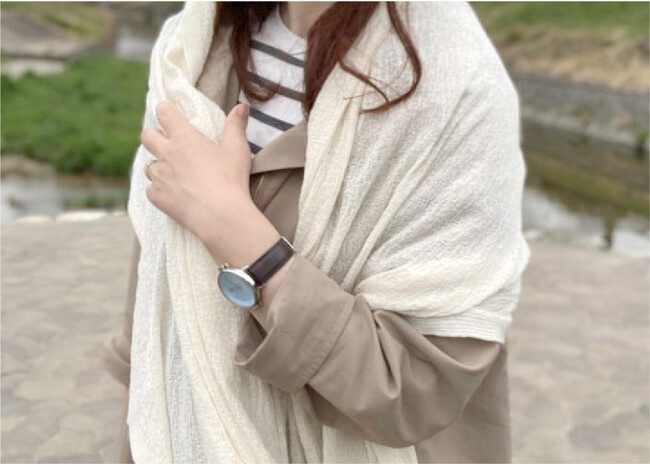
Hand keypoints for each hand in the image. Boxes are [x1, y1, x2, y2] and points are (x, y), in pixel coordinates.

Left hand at [140, 101, 252, 237]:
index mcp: (184, 137)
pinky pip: (151, 189)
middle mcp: (166, 153)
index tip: (167, 111)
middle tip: (165, 142)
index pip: (165, 113)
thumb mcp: (237, 149)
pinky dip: (160, 190)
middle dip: (153, 136)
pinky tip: (173, 194)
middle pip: (147, 136)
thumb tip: (241, 106)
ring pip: (149, 166)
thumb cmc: (230, 179)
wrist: (220, 214)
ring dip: (158, 167)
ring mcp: (159, 176)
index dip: (165, 110)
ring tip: (173, 173)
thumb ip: (236, 125)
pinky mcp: (157, 196)